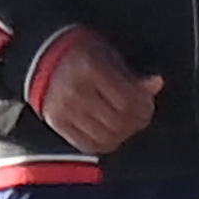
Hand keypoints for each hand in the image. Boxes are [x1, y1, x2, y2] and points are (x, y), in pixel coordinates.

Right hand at [29, 30, 161, 156]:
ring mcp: (64, 110)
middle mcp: (74, 91)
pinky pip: (87, 144)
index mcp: (88, 69)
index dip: (143, 106)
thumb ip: (131, 74)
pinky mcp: (56, 123)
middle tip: (142, 116)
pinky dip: (105, 143)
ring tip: (129, 124)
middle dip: (137, 122)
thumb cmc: (79, 53)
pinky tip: (112, 133)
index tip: (148, 103)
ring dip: (124, 134)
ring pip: (105, 136)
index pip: (126, 101)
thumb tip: (155, 84)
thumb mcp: (107, 55)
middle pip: (117, 121)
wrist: (42, 58)